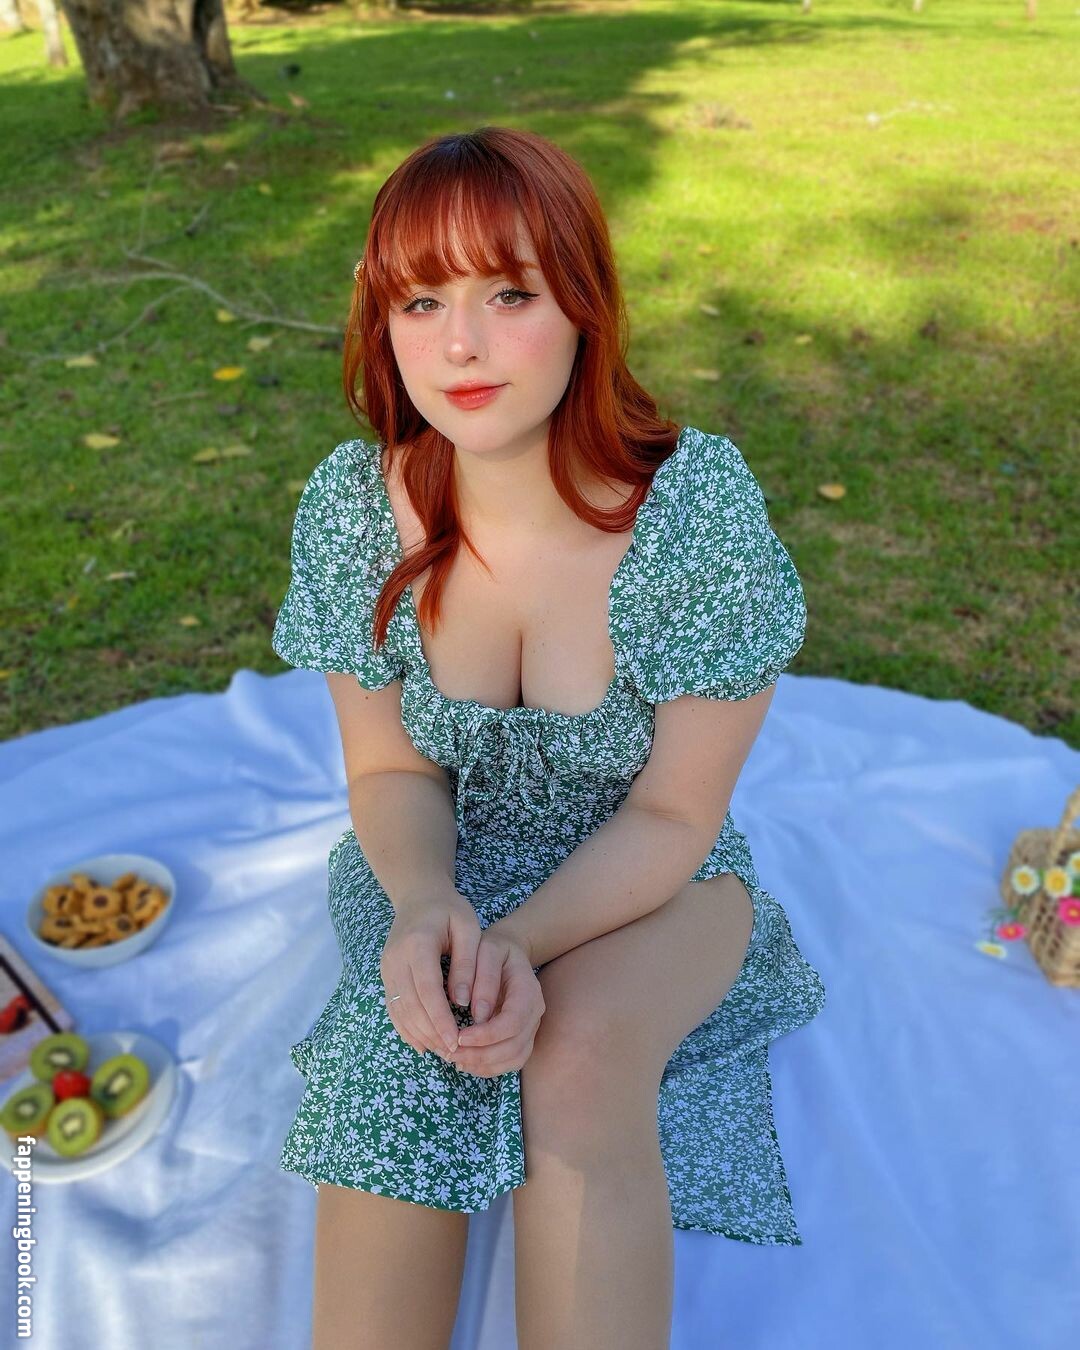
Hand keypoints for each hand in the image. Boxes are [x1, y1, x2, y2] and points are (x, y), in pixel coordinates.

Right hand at [380, 889, 481, 1058]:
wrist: (418, 896)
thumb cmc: (449, 910)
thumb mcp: (468, 927)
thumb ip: (467, 963)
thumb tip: (461, 1002)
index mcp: (417, 944)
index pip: (427, 989)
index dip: (440, 1019)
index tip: (457, 1041)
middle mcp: (395, 959)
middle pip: (410, 1005)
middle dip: (431, 1033)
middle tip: (454, 1054)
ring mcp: (386, 968)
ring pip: (399, 1011)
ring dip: (420, 1035)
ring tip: (443, 1052)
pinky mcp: (386, 976)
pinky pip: (393, 1008)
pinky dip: (407, 1029)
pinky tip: (423, 1044)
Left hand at [450, 925, 545, 1077]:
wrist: (506, 952)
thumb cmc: (493, 950)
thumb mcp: (487, 950)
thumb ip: (484, 978)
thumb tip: (478, 1015)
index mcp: (528, 990)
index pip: (513, 1022)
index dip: (486, 1035)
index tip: (457, 1036)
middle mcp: (535, 1012)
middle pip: (514, 1046)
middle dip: (480, 1055)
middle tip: (449, 1052)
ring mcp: (531, 1026)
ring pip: (514, 1058)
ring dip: (483, 1064)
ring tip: (454, 1058)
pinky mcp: (522, 1037)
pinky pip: (511, 1061)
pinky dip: (488, 1067)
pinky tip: (465, 1062)